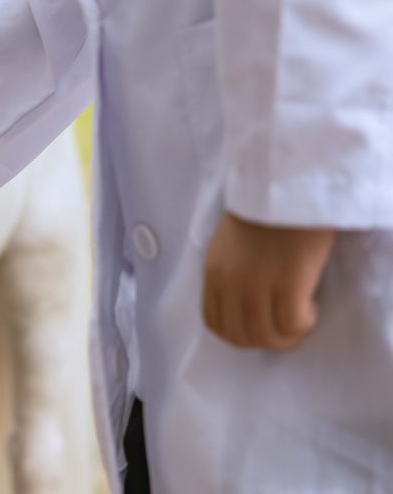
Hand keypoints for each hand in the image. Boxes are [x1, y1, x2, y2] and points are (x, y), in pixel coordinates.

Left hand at [202, 212, 334, 349]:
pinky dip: (304, 323)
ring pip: (267, 337)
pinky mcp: (287, 282)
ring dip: (288, 335)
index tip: (262, 322)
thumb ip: (229, 274)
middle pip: (240, 337)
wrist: (285, 185)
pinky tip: (311, 305)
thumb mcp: (228, 245)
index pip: (214, 323)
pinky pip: (292, 324)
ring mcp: (256, 284)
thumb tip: (243, 304)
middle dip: (266, 339)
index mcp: (212, 272)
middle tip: (287, 323)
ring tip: (302, 314)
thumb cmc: (264, 212)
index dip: (241, 333)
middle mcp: (229, 282)